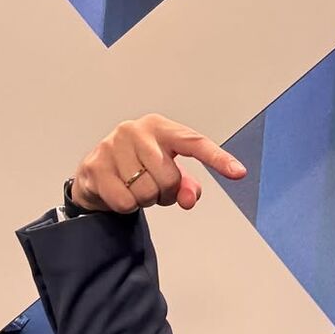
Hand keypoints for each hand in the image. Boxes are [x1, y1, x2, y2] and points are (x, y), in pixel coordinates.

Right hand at [70, 113, 245, 212]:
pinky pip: (125, 201)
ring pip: (146, 192)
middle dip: (165, 192)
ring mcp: (112, 145)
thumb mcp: (168, 175)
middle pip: (169, 177)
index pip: (194, 143)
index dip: (218, 158)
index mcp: (160, 127)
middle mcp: (136, 130)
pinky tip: (119, 192)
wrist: (95, 174)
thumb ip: (186, 187)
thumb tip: (188, 199)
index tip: (239, 172)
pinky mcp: (95, 166)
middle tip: (154, 188)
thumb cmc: (138, 169)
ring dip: (145, 200)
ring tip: (135, 188)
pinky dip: (126, 206)